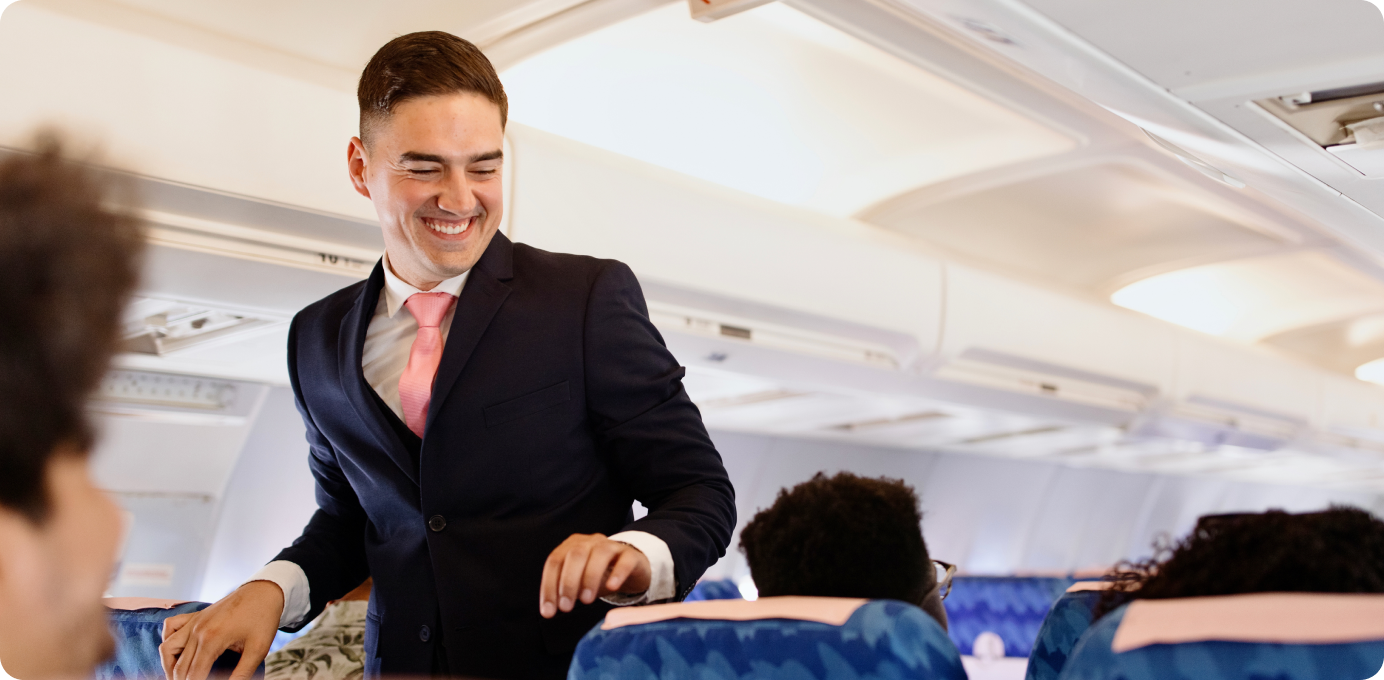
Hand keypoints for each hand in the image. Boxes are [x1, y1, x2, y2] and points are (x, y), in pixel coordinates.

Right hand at [159, 579, 283, 679]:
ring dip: (170, 666)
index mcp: (212, 639)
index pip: (194, 674)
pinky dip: (168, 640)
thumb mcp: (258, 650)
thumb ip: (242, 673)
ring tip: (181, 677)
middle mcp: (197, 630)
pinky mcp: (195, 615)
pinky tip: (177, 652)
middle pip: (179, 666)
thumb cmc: (263, 618)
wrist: (265, 591)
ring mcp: (194, 621)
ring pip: (167, 648)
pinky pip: (170, 626)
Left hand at [539, 533, 650, 617]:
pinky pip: (625, 560)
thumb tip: (550, 609)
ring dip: (590, 577)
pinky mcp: (631, 555)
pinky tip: (612, 587)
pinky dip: (618, 573)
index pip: (555, 562)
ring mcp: (612, 546)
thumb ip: (566, 591)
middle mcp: (590, 542)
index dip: (549, 586)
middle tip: (566, 607)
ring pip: (599, 554)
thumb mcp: (580, 582)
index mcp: (572, 546)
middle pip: (575, 555)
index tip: (548, 611)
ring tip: (586, 600)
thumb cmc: (601, 575)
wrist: (632, 568)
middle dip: (568, 583)